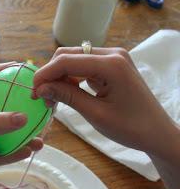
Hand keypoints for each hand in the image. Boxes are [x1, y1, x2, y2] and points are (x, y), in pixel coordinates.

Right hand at [32, 47, 177, 155]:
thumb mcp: (95, 114)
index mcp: (111, 64)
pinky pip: (84, 66)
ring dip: (59, 76)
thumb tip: (40, 88)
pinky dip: (71, 78)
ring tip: (52, 98)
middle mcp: (112, 54)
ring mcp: (113, 58)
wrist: (156, 133)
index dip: (45, 74)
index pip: (66, 61)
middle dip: (51, 74)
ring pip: (74, 59)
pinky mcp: (112, 66)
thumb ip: (67, 96)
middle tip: (41, 97)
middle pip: (69, 55)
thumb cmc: (130, 128)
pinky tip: (65, 92)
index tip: (32, 92)